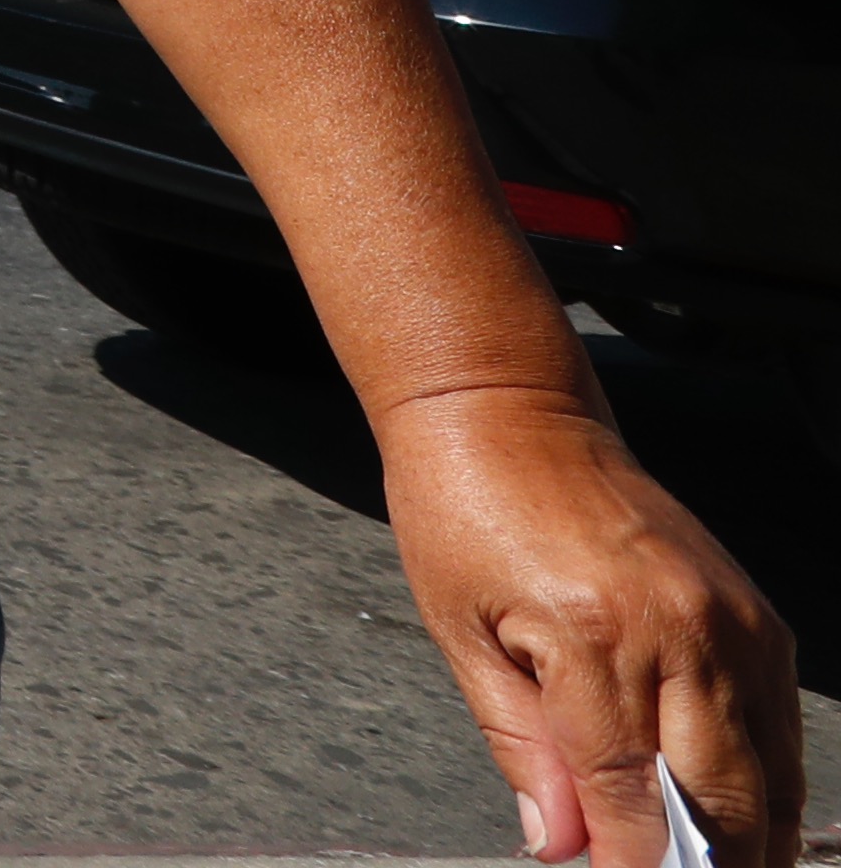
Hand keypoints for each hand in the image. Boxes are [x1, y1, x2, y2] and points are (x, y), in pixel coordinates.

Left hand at [372, 384, 796, 862]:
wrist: (510, 415)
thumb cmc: (464, 512)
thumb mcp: (460, 635)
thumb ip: (522, 750)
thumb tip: (562, 849)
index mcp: (594, 639)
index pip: (631, 801)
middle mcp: (683, 634)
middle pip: (722, 804)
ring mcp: (735, 626)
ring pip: (770, 778)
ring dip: (750, 845)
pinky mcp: (758, 618)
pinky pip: (781, 730)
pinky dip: (766, 788)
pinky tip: (740, 825)